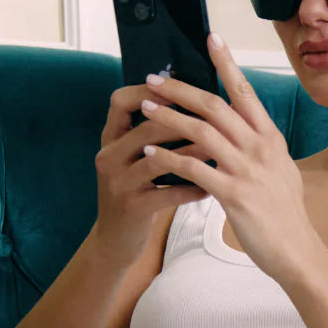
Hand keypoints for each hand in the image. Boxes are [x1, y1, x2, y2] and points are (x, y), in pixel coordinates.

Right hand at [91, 81, 209, 265]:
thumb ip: (151, 134)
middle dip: (183, 120)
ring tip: (218, 149)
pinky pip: (168, 194)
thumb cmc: (135, 192)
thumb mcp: (132, 160)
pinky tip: (211, 188)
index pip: (120, 101)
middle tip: (215, 118)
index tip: (178, 87)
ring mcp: (118, 183)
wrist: (113, 241)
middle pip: (146, 128)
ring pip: (158, 160)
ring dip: (192, 153)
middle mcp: (109, 156)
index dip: (147, 91)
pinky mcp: (132, 207)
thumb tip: (191, 102)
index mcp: (110, 139)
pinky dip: (192, 189)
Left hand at [137, 34, 320, 279]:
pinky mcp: (235, 195)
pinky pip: (196, 169)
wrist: (296, 250)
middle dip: (181, 89)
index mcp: (270, 137)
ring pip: (202, 132)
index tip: (211, 39)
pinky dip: (170, 158)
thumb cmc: (285, 213)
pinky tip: (151, 153)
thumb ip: (261, 146)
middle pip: (216, 105)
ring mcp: (248, 170)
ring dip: (169, 117)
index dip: (226, 63)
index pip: (244, 91)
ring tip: (144, 108)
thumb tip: (246, 128)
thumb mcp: (281, 170)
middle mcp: (261, 147)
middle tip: (154, 78)